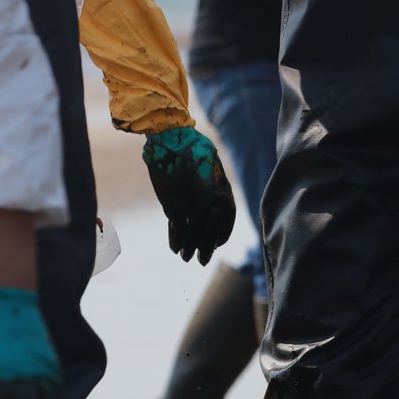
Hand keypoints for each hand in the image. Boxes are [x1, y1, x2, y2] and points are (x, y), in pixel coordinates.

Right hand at [143, 126, 236, 263]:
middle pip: (209, 234)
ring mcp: (192, 206)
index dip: (220, 237)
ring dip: (189, 249)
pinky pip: (176, 229)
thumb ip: (212, 186)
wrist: (172, 137)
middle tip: (202, 261)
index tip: (215, 244)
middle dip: (205, 249)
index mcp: (223, 194)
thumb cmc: (193, 147)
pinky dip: (175, 240)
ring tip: (187, 259)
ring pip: (192, 235)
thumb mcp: (211, 168)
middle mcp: (210, 204)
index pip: (225, 224)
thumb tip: (210, 198)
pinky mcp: (173, 205)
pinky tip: (175, 249)